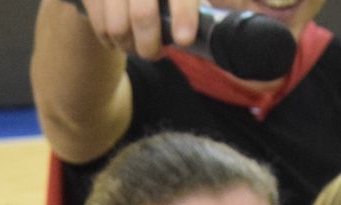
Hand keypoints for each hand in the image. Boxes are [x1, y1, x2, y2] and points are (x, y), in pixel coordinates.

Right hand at [68, 0, 201, 58]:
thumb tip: (239, 15)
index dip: (183, 14)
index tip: (185, 39)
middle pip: (143, 15)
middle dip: (150, 45)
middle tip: (157, 53)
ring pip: (118, 27)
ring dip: (129, 47)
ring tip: (138, 46)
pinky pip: (100, 27)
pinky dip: (111, 42)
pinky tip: (121, 39)